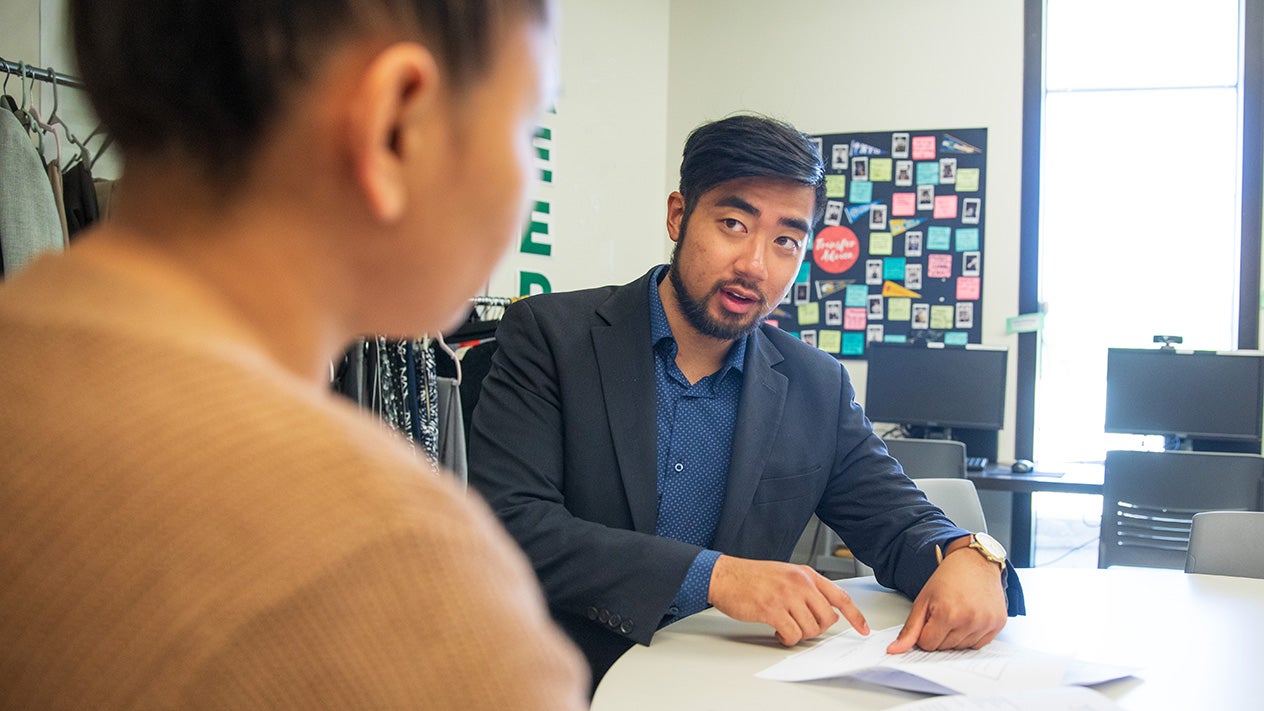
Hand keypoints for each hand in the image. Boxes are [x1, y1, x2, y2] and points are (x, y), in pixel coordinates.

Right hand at [708, 555, 869, 645]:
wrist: (725, 576)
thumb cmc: (751, 576)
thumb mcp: (786, 574)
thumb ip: (807, 589)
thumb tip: (826, 611)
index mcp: (805, 574)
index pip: (840, 596)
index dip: (855, 615)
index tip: (863, 628)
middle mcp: (799, 583)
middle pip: (827, 618)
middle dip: (817, 629)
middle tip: (802, 627)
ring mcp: (786, 596)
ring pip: (810, 629)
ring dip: (798, 634)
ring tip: (785, 627)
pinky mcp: (772, 609)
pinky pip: (792, 634)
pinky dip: (786, 639)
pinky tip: (777, 632)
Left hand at [887, 537, 1006, 653]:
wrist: (976, 561)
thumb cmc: (949, 576)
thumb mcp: (923, 600)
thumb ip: (910, 629)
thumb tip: (895, 650)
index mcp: (948, 614)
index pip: (928, 644)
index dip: (925, 633)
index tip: (929, 618)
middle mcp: (969, 621)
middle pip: (945, 648)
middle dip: (940, 634)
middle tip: (944, 611)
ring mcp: (986, 623)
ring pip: (961, 648)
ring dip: (956, 636)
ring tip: (958, 612)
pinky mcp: (998, 624)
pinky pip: (979, 644)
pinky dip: (971, 635)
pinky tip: (970, 617)